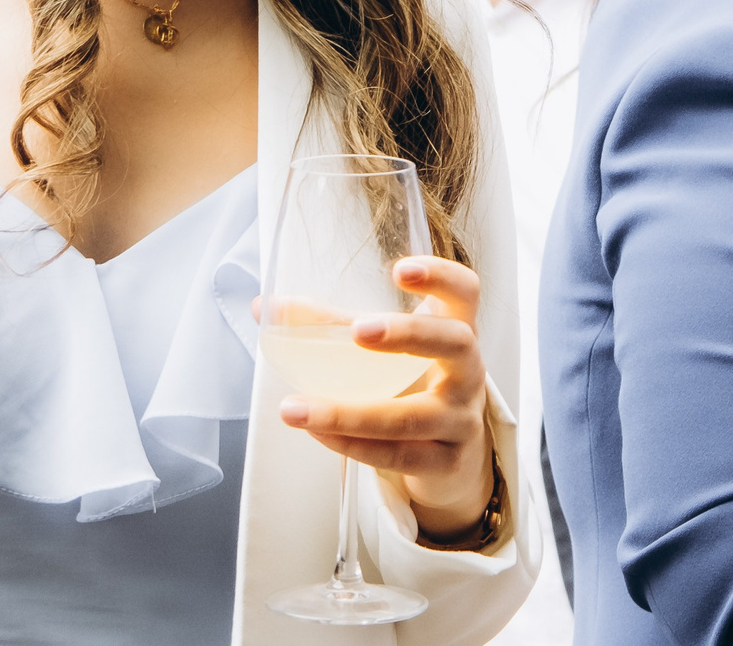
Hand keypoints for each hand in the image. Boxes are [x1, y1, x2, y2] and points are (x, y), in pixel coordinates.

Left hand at [279, 256, 500, 542]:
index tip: (400, 270)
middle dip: (408, 335)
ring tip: (293, 408)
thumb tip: (264, 307)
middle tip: (358, 331)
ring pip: (412, 416)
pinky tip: (317, 434)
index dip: (439, 276)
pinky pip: (397, 455)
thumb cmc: (412, 389)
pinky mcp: (446, 462)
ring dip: (348, 412)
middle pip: (455, 342)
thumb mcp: (383, 355)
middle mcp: (468, 372)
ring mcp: (461, 419)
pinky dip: (353, 445)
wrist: (449, 458)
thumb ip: (331, 328)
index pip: (464, 291)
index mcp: (454, 331)